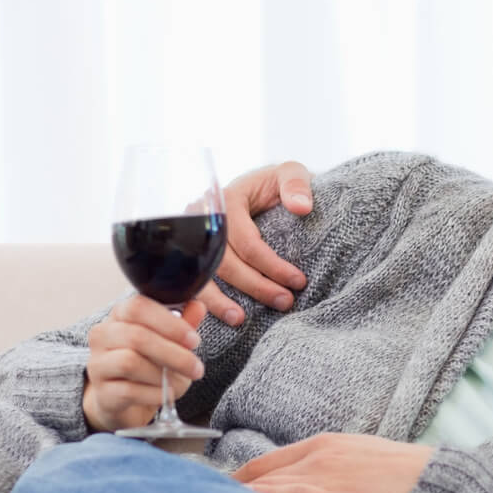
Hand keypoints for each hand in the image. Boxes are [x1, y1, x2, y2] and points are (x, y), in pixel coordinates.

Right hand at [83, 295, 204, 433]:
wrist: (124, 400)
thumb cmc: (148, 364)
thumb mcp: (169, 342)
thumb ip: (182, 325)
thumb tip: (197, 306)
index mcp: (120, 315)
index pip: (138, 307)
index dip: (169, 323)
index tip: (193, 340)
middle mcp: (102, 336)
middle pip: (136, 336)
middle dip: (173, 353)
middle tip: (195, 367)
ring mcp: (98, 365)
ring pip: (130, 362)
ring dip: (163, 376)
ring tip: (179, 384)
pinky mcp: (102, 393)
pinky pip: (129, 391)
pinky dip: (154, 394)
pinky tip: (165, 395)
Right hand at [195, 161, 315, 326]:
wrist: (260, 188)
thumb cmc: (275, 183)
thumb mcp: (290, 172)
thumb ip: (296, 184)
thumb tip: (301, 208)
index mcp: (226, 200)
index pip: (246, 240)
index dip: (272, 265)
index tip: (299, 281)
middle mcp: (203, 220)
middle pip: (224, 262)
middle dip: (255, 286)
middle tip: (285, 302)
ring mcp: (192, 239)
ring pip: (201, 276)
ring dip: (219, 301)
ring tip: (239, 320)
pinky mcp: (190, 254)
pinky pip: (191, 280)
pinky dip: (201, 300)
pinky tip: (213, 317)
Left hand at [233, 434, 435, 492]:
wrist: (435, 479)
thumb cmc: (402, 473)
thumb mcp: (358, 457)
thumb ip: (328, 469)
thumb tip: (304, 490)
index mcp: (322, 445)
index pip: (264, 463)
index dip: (238, 480)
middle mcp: (316, 458)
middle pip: (259, 478)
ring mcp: (324, 480)